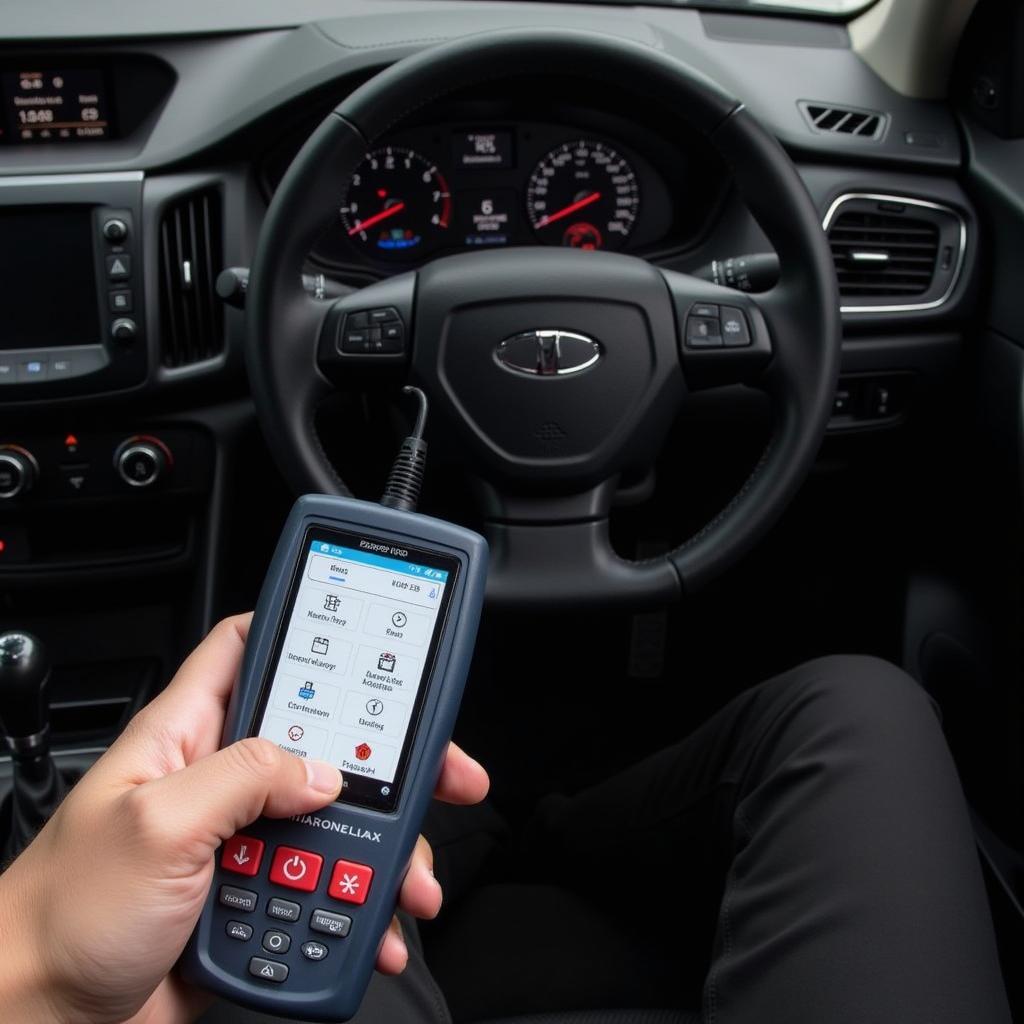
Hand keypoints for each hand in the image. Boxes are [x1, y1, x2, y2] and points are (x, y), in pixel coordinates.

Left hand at [0, 614, 487, 1023]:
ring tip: (411, 878)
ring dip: (386, 847)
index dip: (308, 629)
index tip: (370, 632)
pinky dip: (361, 907)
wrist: (36, 1020)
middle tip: (444, 771)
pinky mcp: (255, 894)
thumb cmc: (63, 914)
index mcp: (188, 736)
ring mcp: (242, 838)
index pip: (251, 650)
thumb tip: (320, 772)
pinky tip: (374, 926)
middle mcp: (221, 779)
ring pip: (337, 822)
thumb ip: (243, 779)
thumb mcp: (155, 825)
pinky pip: (326, 887)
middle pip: (324, 743)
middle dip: (390, 757)